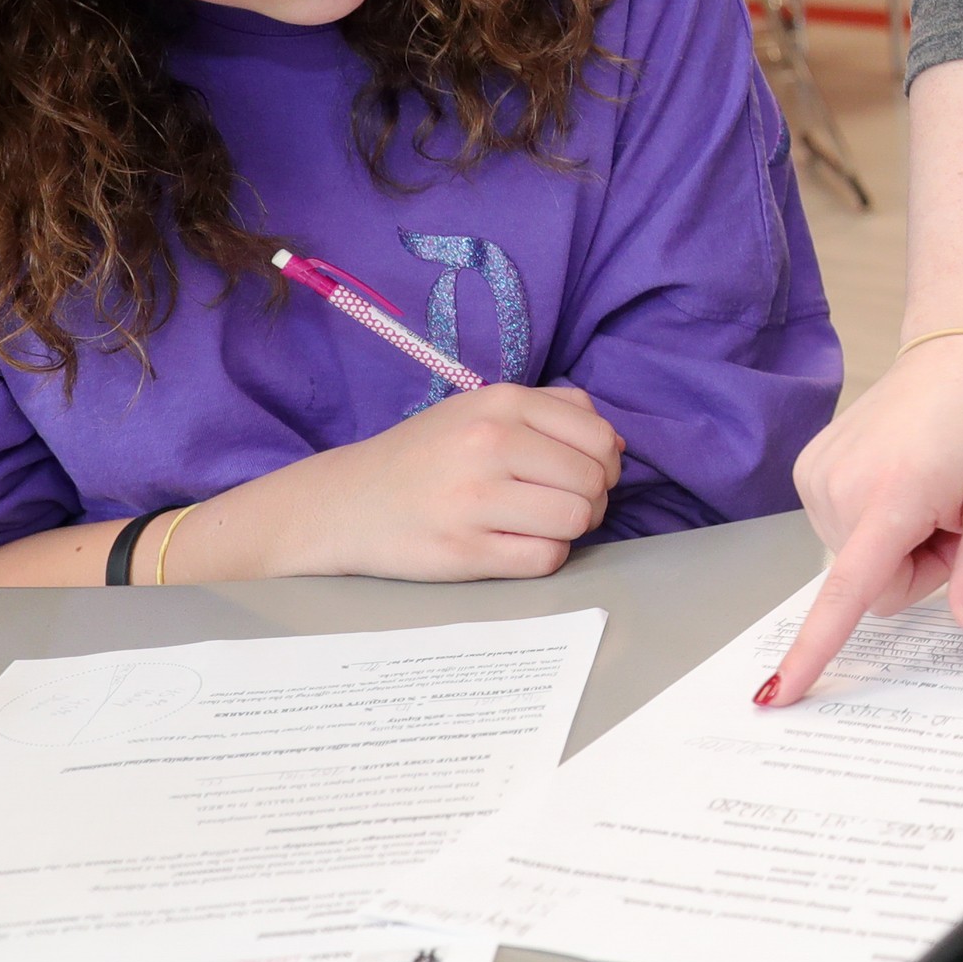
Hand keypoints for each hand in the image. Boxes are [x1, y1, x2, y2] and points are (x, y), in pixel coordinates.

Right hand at [264, 383, 623, 581]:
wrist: (347, 502)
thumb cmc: (426, 455)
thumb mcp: (481, 407)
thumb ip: (551, 409)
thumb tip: (616, 441)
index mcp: (500, 403)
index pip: (598, 437)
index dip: (605, 462)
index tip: (584, 474)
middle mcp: (489, 444)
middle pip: (592, 481)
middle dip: (593, 499)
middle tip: (564, 504)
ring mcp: (475, 499)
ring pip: (575, 520)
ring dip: (572, 529)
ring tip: (543, 524)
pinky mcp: (464, 551)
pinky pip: (544, 558)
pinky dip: (544, 556)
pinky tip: (520, 544)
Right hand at [762, 332, 962, 701]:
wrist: (954, 359)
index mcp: (893, 497)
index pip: (848, 591)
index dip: (813, 649)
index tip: (777, 693)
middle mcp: (840, 488)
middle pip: (870, 586)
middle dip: (914, 567)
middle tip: (948, 517)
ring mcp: (815, 476)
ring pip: (854, 562)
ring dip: (893, 542)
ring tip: (925, 492)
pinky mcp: (807, 470)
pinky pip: (839, 531)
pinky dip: (872, 521)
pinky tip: (898, 480)